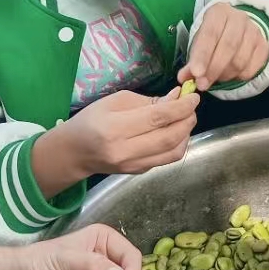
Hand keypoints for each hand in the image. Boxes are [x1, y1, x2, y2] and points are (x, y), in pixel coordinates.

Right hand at [53, 89, 199, 176]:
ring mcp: (133, 165)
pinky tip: (176, 131)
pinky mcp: (139, 172)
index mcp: (115, 128)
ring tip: (185, 118)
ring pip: (173, 152)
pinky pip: (167, 159)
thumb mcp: (115, 101)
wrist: (75, 152)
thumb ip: (148, 101)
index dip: (181, 107)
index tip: (193, 96)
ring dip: (186, 133)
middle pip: (169, 137)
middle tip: (192, 106)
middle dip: (187, 119)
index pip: (157, 118)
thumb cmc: (91, 120)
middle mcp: (125, 151)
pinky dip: (178, 144)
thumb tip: (177, 98)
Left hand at [179, 3, 268, 90]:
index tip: (196, 73)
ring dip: (224, 75)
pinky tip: (229, 75)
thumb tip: (184, 78)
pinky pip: (251, 68)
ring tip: (215, 79)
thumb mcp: (199, 42)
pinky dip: (238, 77)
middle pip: (228, 47)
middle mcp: (239, 18)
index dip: (203, 55)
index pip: (211, 34)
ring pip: (240, 60)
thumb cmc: (214, 36)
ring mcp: (254, 32)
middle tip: (202, 84)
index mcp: (219, 12)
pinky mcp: (264, 46)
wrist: (237, 28)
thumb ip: (192, 60)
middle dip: (213, 69)